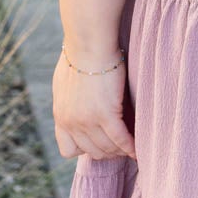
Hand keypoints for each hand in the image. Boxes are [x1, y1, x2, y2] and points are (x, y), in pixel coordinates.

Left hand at [52, 46, 135, 160]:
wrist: (87, 45)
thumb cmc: (78, 56)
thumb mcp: (64, 84)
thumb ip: (69, 101)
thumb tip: (76, 104)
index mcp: (60, 116)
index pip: (69, 150)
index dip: (85, 149)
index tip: (98, 142)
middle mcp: (71, 123)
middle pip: (92, 151)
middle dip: (108, 151)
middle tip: (121, 146)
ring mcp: (87, 121)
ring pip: (107, 148)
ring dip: (120, 150)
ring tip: (131, 146)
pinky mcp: (105, 114)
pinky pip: (120, 139)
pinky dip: (130, 146)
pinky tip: (138, 148)